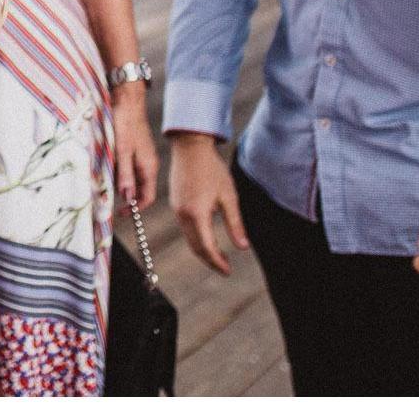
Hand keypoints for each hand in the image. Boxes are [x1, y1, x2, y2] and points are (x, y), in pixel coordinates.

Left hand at [112, 89, 160, 209]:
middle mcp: (147, 165)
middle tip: (106, 196)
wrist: (127, 100)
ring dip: (119, 181)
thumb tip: (127, 198)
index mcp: (148, 168)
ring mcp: (141, 157)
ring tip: (103, 179)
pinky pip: (126, 166)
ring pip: (131, 177)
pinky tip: (106, 165)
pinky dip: (117, 170)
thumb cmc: (125, 123)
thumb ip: (125, 174)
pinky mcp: (134, 149)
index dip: (134, 208)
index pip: (146, 197)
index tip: (119, 213)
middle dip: (124, 195)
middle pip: (138, 189)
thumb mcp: (122, 150)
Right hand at [169, 132, 249, 276]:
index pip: (206, 247)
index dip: (218, 262)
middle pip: (195, 246)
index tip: (228, 271)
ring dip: (202, 250)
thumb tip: (243, 247)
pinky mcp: (175, 202)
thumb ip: (235, 223)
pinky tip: (206, 236)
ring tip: (218, 255)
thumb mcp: (229, 196)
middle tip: (224, 268)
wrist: (190, 147)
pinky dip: (196, 237)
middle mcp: (182, 214)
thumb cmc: (212, 169)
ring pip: (188, 237)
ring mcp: (176, 208)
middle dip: (209, 260)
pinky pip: (184, 227)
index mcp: (196, 214)